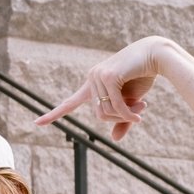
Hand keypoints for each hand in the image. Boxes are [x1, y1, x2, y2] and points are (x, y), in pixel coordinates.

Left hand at [36, 38, 166, 143]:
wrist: (156, 55)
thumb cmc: (143, 75)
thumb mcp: (132, 102)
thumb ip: (122, 119)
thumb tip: (113, 139)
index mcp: (93, 83)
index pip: (70, 102)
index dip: (54, 114)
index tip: (36, 122)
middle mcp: (92, 78)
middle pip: (98, 114)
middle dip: (119, 118)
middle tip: (139, 115)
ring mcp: (98, 75)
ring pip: (105, 112)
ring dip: (125, 116)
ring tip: (142, 107)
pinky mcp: (109, 76)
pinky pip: (115, 105)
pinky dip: (128, 113)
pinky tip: (140, 112)